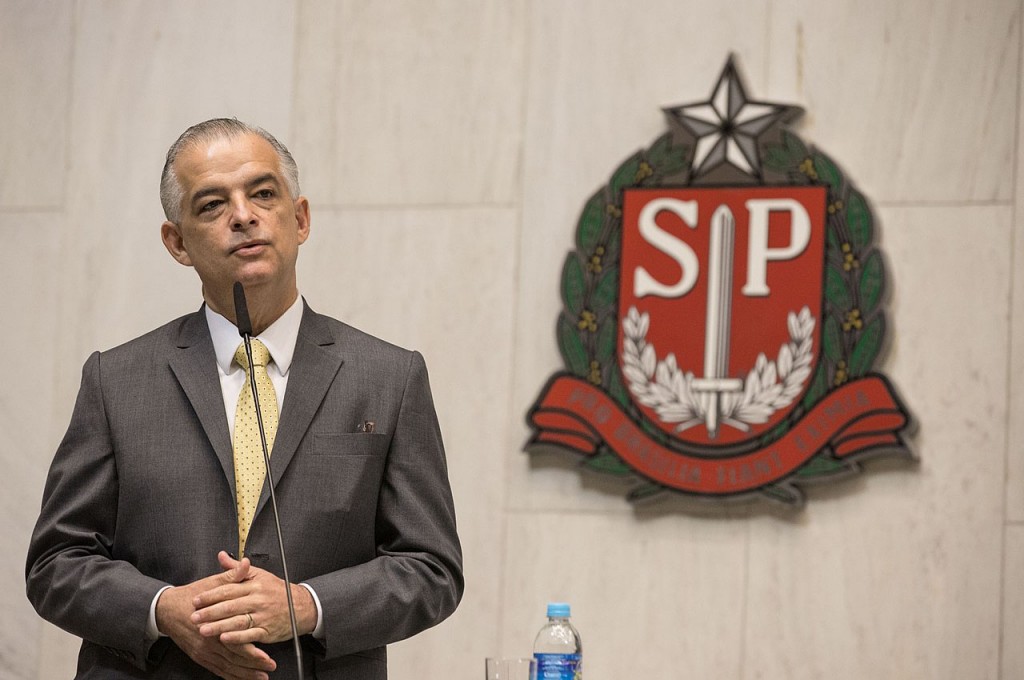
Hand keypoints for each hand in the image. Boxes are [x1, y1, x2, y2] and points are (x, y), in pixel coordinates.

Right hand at [155, 558, 276, 679]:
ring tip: (261, 677)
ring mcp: (203, 651)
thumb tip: (246, 564)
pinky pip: (217, 670)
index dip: (252, 651)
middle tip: (270, 668)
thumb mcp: (212, 583)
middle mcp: (208, 641)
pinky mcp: (199, 656)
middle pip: (234, 658)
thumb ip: (232, 576)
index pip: (236, 641)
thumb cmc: (192, 596)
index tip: (268, 655)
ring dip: (244, 674)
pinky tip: (241, 678)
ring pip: (227, 666)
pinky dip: (230, 676)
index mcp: (214, 624)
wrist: (167, 609)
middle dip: (253, 665)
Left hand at [191, 551, 317, 645]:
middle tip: (194, 616)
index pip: (229, 589)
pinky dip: (237, 637)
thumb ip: (237, 568)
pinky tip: (225, 638)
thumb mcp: (260, 574)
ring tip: (203, 630)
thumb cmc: (278, 591)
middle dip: (210, 612)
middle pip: (231, 606)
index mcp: (255, 585)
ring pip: (238, 621)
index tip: (196, 600)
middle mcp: (258, 600)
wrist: (301, 607)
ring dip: (219, 626)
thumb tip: (222, 556)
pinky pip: (250, 635)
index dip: (211, 595)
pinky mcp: (267, 630)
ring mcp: (263, 616)